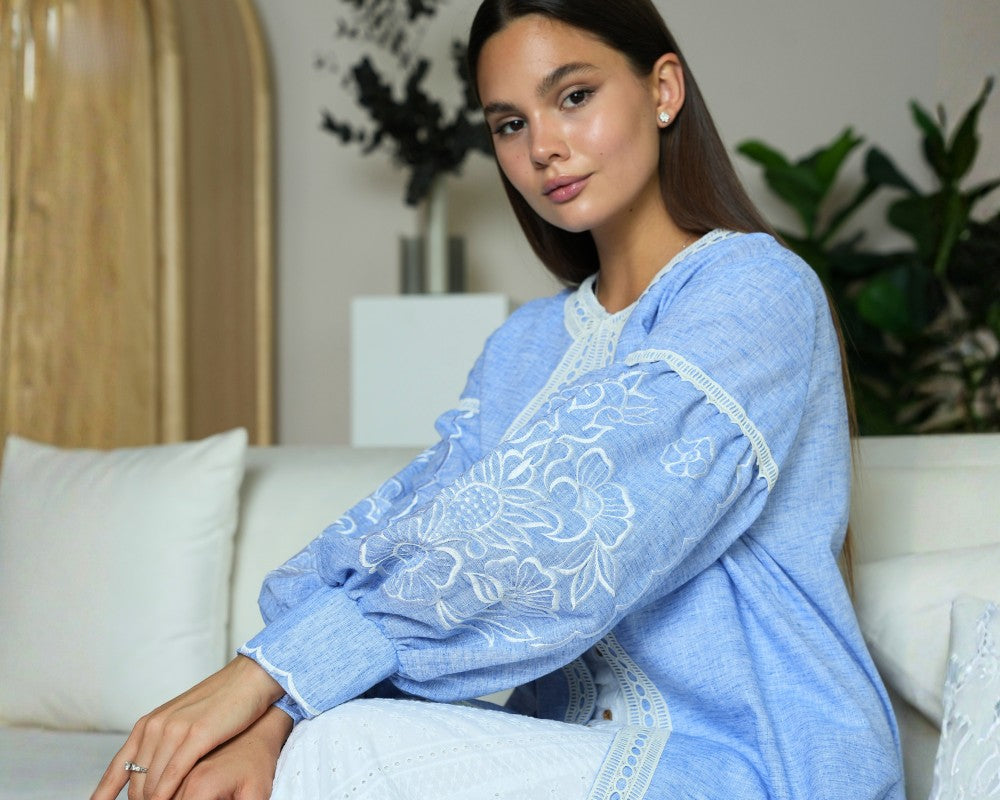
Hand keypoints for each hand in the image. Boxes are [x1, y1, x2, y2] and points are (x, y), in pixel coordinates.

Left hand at [91, 655, 284, 799]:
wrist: (248, 680)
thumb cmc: (220, 703)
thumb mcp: (182, 722)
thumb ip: (163, 745)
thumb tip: (150, 774)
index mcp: (148, 724)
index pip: (117, 769)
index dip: (103, 794)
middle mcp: (155, 726)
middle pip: (136, 782)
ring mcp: (174, 729)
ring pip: (152, 782)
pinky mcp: (196, 735)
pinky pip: (173, 774)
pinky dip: (168, 794)